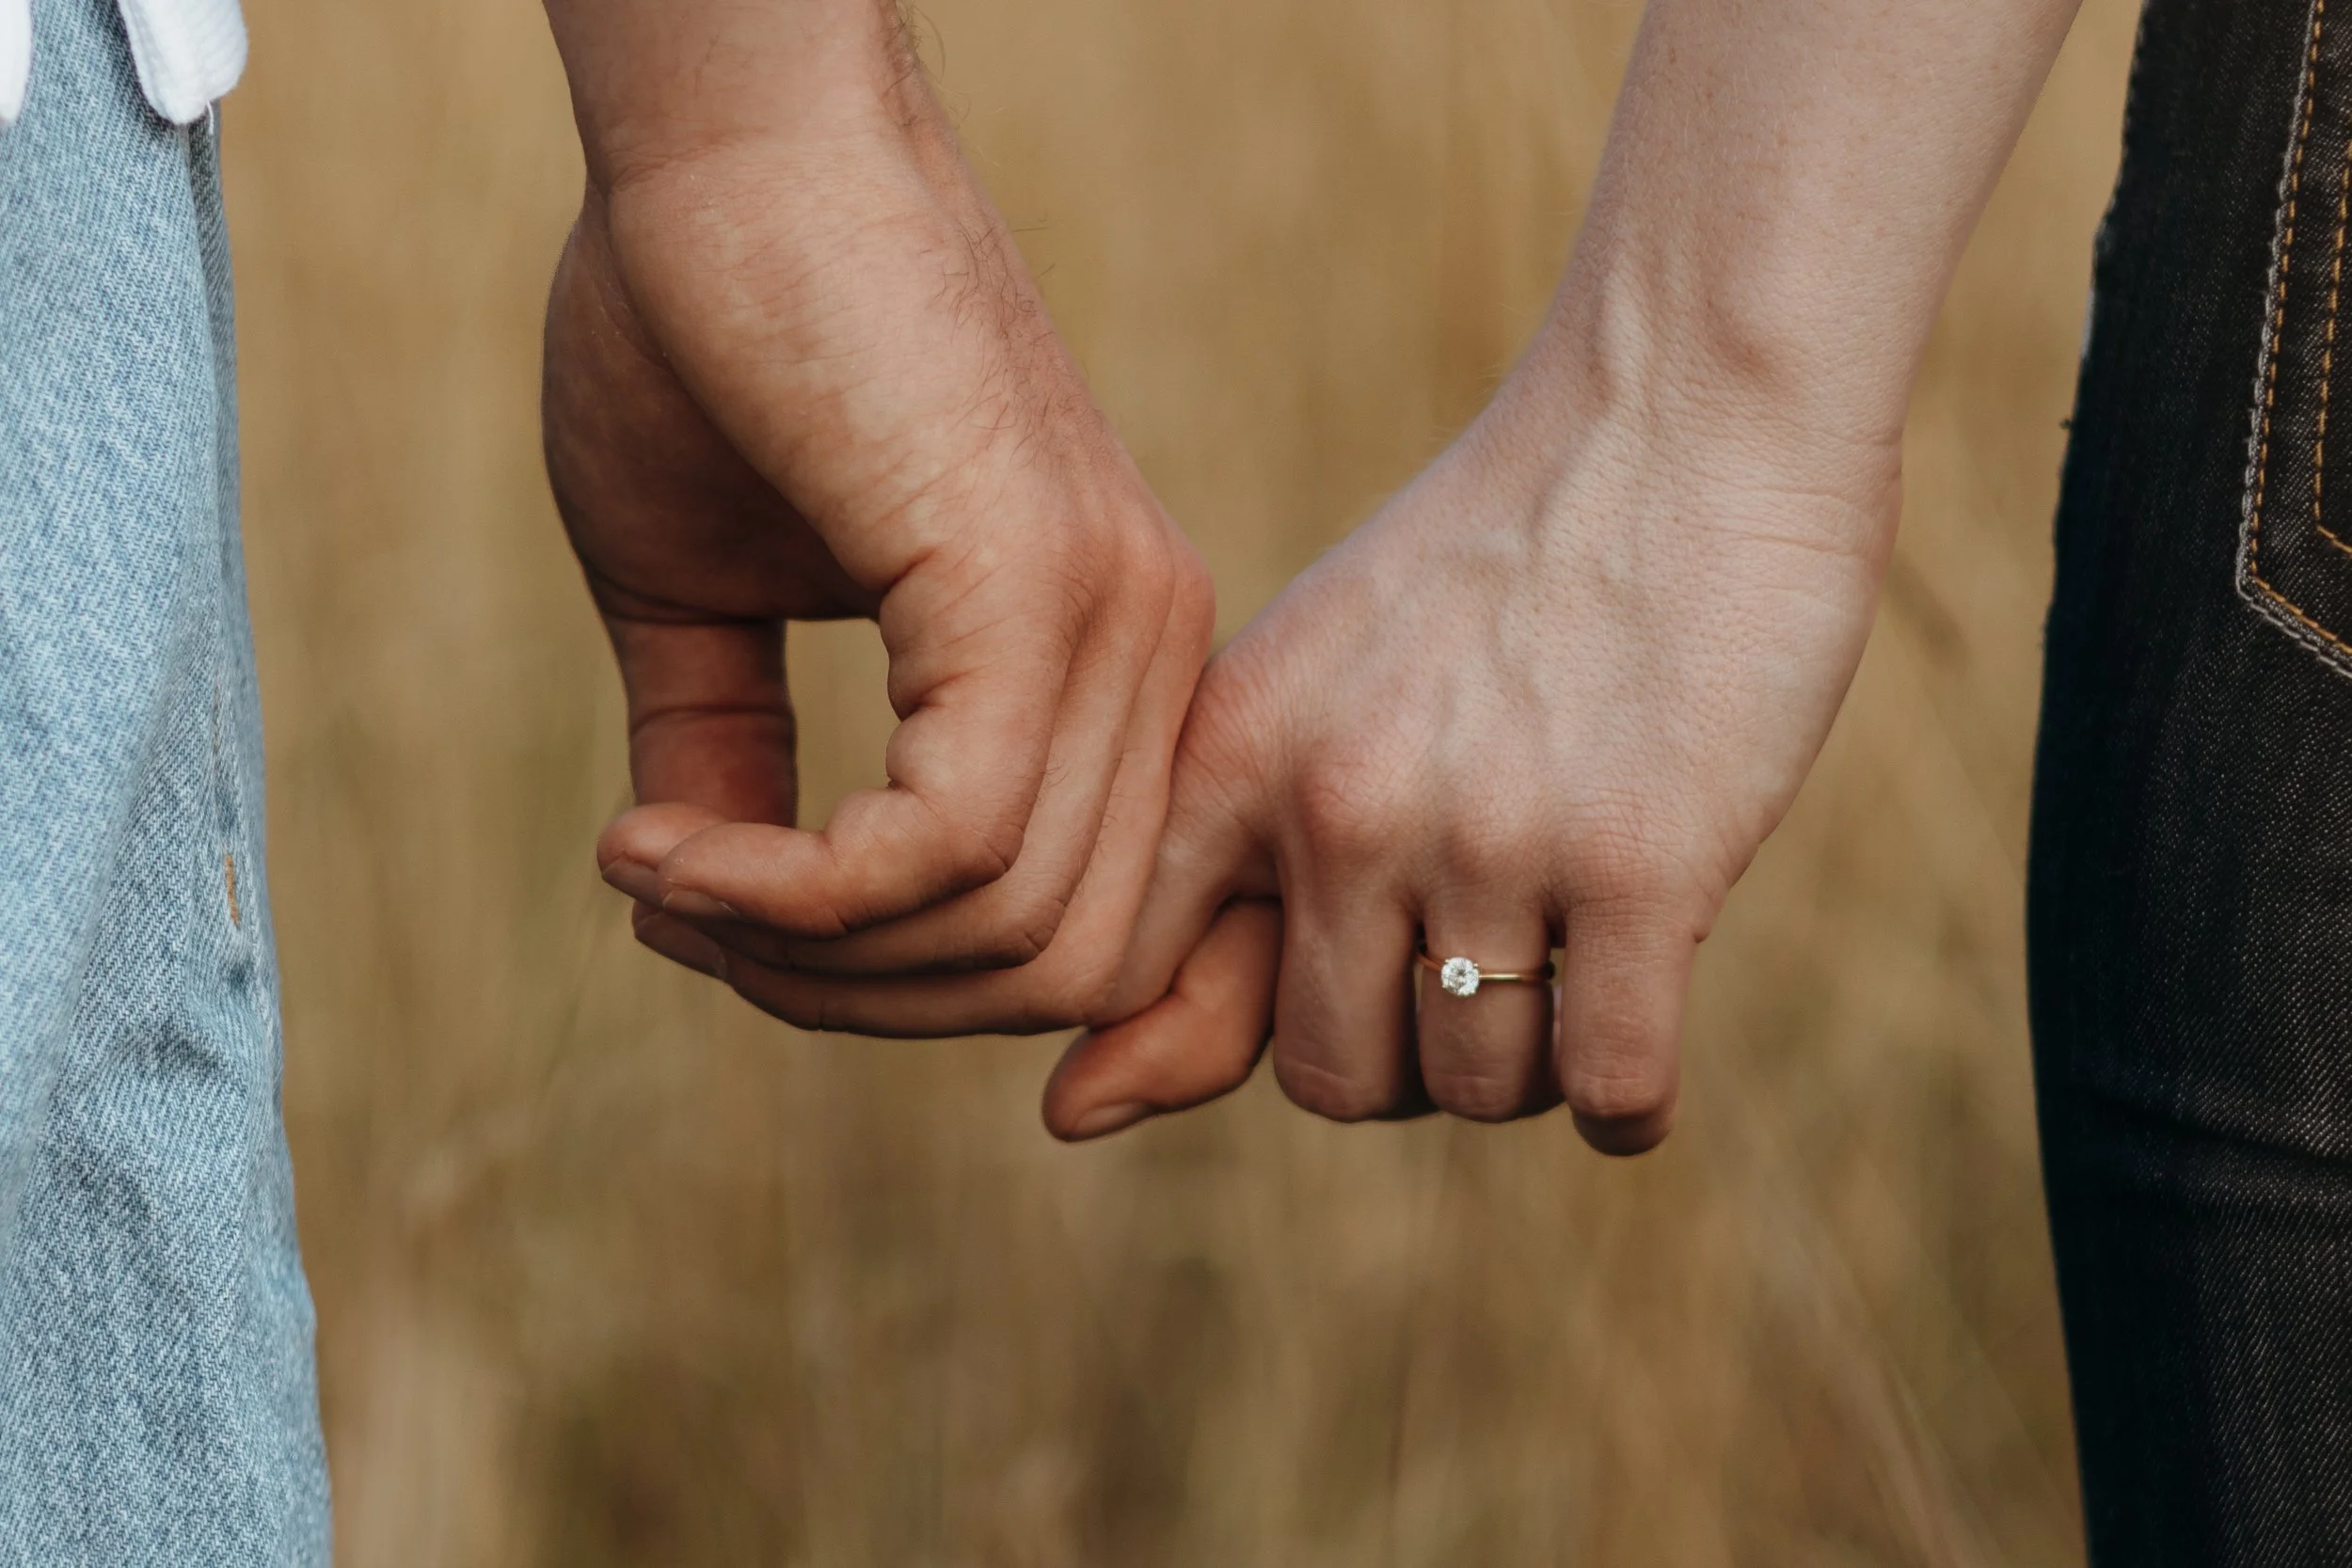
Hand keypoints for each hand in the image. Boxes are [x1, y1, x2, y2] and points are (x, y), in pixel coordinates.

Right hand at [539, 2, 1212, 984]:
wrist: (716, 143)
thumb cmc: (706, 333)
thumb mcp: (706, 596)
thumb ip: (741, 763)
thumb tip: (716, 912)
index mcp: (1101, 658)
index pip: (1078, 929)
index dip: (901, 988)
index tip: (720, 926)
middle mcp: (1144, 651)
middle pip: (1066, 971)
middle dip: (861, 1002)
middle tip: (689, 926)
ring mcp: (1109, 621)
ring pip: (1015, 936)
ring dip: (807, 956)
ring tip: (661, 875)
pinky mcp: (1033, 588)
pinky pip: (948, 850)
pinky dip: (796, 896)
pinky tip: (672, 852)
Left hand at [1039, 364, 1897, 1151]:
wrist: (1686, 410)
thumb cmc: (1502, 569)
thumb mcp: (1315, 684)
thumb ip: (1212, 882)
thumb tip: (1061, 1119)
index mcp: (1237, 755)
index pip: (1152, 997)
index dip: (1224, 1030)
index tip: (1328, 970)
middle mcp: (1339, 806)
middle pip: (1334, 1080)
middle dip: (1406, 1058)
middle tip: (1480, 965)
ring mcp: (1486, 839)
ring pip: (1475, 1094)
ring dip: (1531, 1065)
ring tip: (1572, 952)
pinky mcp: (1640, 864)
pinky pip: (1609, 1087)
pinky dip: (1627, 1098)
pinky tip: (1638, 1010)